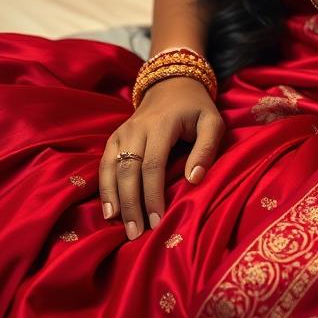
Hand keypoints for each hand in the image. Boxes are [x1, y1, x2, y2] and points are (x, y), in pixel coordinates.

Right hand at [99, 78, 223, 239]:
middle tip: (137, 233)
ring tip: (121, 226)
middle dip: (132, 204)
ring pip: (112, 169)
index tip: (157, 221)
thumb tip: (194, 179)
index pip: (153, 165)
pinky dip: (104, 187)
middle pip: (129, 171)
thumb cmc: (196, 107)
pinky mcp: (115, 137)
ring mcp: (123, 132)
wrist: (172, 83)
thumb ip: (206, 148)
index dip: (152, 195)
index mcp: (162, 124)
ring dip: (114, 199)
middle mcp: (137, 128)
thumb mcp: (212, 121)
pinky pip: (105, 164)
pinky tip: (109, 209)